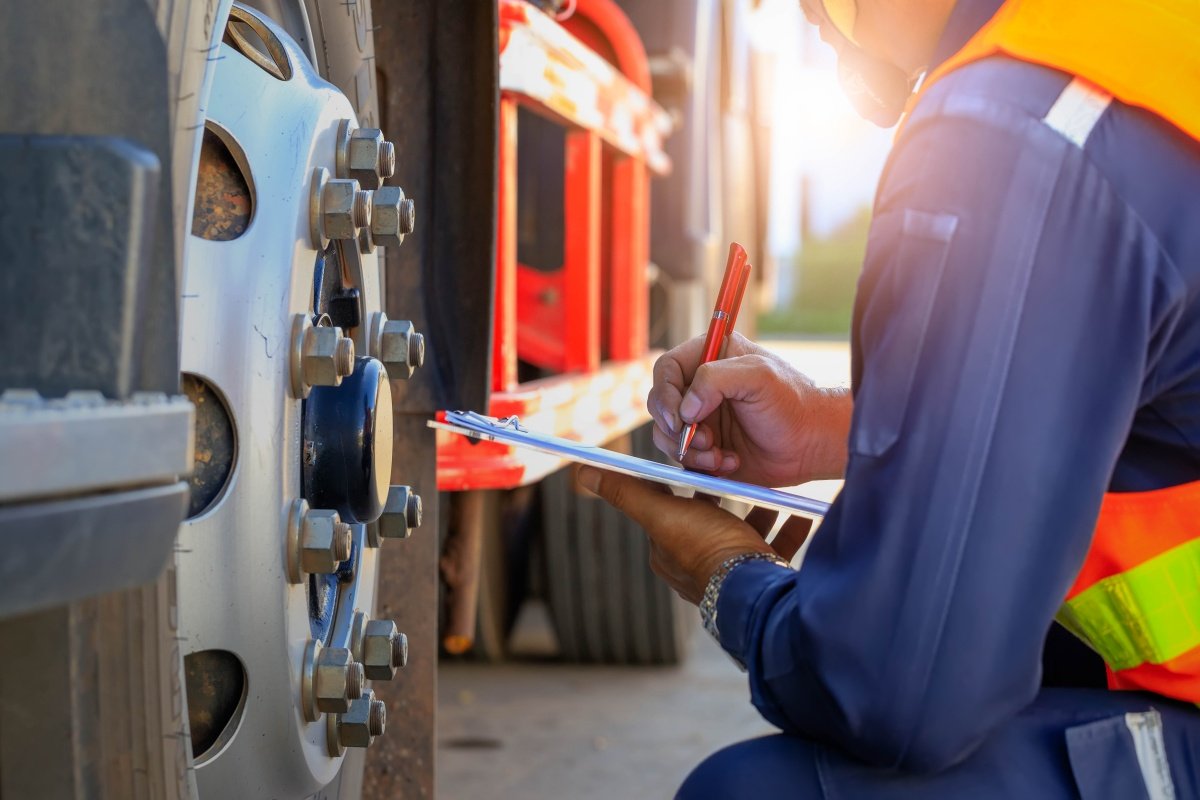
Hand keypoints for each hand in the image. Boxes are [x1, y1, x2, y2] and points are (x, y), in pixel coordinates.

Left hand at [577, 466, 812, 603]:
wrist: (755, 591)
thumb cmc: (706, 549)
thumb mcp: (663, 513)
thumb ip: (626, 492)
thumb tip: (582, 472)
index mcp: (670, 550)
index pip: (674, 506)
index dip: (688, 481)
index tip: (705, 459)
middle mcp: (697, 565)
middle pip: (712, 518)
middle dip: (730, 493)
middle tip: (745, 468)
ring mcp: (731, 574)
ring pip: (745, 532)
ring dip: (762, 509)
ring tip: (776, 489)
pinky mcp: (761, 578)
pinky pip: (775, 548)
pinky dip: (787, 529)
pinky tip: (802, 512)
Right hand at [647, 333, 852, 486]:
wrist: (811, 444)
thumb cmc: (792, 402)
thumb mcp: (759, 376)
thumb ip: (716, 379)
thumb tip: (685, 408)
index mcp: (711, 357)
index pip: (667, 368)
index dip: (666, 393)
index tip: (680, 418)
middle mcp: (700, 387)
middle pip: (659, 403)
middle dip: (675, 427)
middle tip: (704, 439)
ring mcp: (700, 418)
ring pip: (666, 435)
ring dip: (689, 450)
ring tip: (719, 454)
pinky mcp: (704, 447)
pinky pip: (683, 458)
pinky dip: (701, 464)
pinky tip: (730, 462)